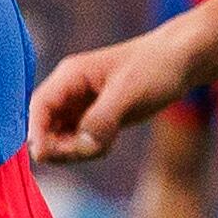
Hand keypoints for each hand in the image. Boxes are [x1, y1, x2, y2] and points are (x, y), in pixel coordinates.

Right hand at [29, 31, 191, 163]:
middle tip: (92, 150)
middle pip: (46, 128)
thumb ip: (102, 119)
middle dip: (61, 147)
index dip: (36, 133)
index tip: (44, 156)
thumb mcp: (129, 92)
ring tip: (108, 141)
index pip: (39, 107)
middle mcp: (70, 91)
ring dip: (77, 150)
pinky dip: (91, 149)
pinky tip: (111, 140)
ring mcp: (81, 106)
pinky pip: (80, 142)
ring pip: (61, 139)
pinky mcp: (95, 118)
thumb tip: (82, 146)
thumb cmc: (156, 67)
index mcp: (71, 76)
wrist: (181, 61)